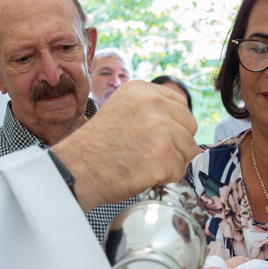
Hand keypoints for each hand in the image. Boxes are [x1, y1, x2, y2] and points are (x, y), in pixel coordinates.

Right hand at [53, 81, 198, 210]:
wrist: (78, 169)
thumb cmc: (96, 147)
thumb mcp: (121, 110)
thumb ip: (150, 109)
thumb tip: (179, 122)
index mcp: (142, 90)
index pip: (180, 104)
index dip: (173, 125)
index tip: (158, 137)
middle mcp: (153, 104)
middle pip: (190, 126)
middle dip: (177, 144)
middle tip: (151, 154)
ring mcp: (160, 129)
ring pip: (188, 149)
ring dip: (172, 162)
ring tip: (144, 163)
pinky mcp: (163, 155)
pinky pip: (180, 170)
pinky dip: (165, 177)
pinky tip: (143, 173)